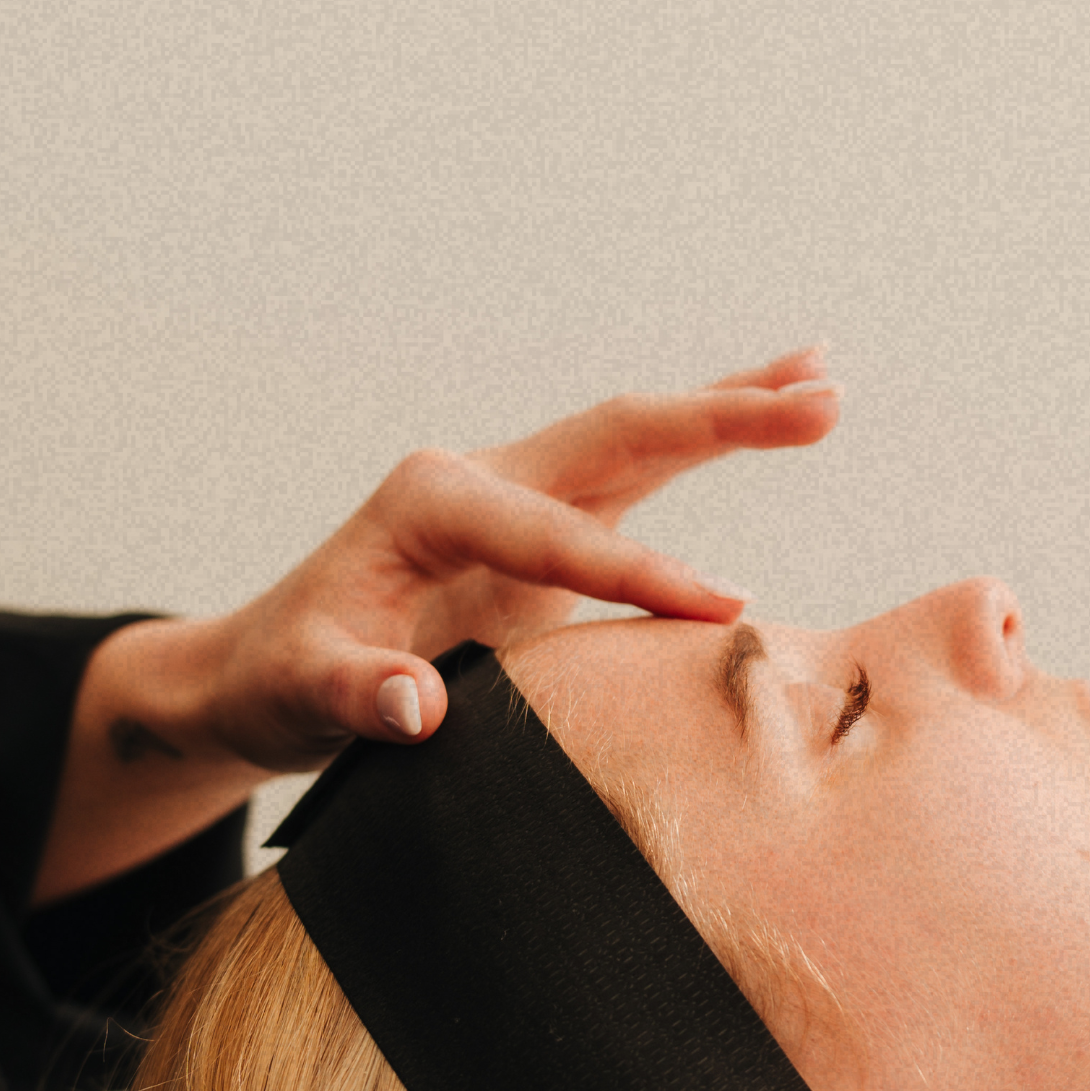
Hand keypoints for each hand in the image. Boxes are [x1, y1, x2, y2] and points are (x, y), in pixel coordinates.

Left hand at [207, 342, 840, 768]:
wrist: (264, 669)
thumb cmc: (281, 679)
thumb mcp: (300, 693)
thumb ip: (357, 695)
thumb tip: (419, 709)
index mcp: (429, 501)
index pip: (556, 535)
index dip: (636, 573)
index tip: (719, 610)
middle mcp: (483, 476)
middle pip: (622, 433)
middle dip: (722, 418)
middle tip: (820, 400)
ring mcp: (522, 493)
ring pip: (644, 436)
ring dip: (734, 408)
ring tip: (825, 382)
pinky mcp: (551, 525)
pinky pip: (645, 474)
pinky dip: (710, 439)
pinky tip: (773, 410)